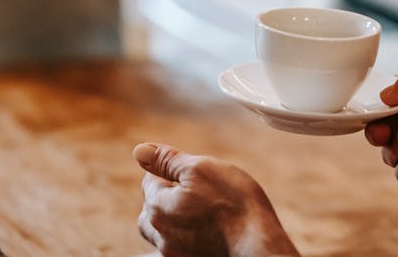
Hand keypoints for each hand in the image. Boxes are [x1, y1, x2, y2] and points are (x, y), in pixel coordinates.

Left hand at [134, 143, 298, 256]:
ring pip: (162, 232)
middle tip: (190, 189)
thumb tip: (140, 151)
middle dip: (162, 196)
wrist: (258, 244)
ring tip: (197, 210)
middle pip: (150, 210)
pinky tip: (206, 229)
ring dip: (172, 218)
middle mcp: (160, 234)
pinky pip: (179, 247)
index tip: (190, 170)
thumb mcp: (201, 169)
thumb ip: (167, 160)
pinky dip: (187, 236)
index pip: (149, 181)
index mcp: (158, 207)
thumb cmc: (233, 204)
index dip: (167, 170)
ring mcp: (175, 254)